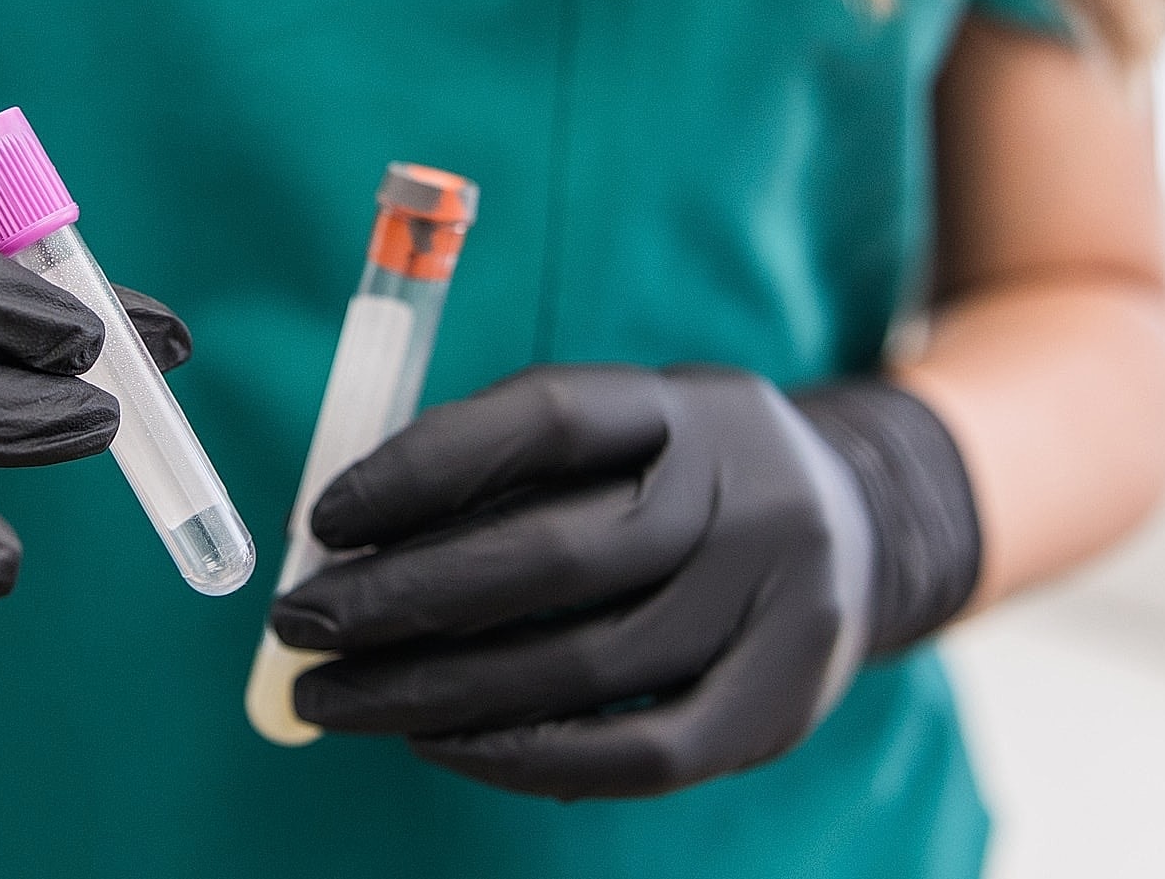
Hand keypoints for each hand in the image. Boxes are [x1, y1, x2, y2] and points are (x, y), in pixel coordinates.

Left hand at [269, 364, 879, 800]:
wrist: (865, 531)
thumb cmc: (679, 479)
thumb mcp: (622, 431)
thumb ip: (501, 467)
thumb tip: (339, 539)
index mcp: (687, 407)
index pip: (546, 420)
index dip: (424, 466)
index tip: (323, 517)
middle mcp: (745, 497)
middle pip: (556, 555)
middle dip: (405, 598)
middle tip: (299, 626)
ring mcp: (776, 606)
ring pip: (584, 666)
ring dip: (437, 692)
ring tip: (335, 698)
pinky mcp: (780, 705)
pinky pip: (638, 752)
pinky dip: (525, 758)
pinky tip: (437, 745)